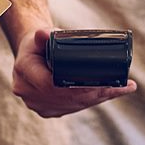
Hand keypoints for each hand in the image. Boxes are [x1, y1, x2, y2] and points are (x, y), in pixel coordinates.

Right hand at [12, 28, 136, 117]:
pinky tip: (112, 94)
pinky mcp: (47, 110)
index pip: (51, 84)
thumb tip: (44, 34)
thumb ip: (44, 35)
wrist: (30, 56)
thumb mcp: (38, 36)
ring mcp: (37, 104)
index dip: (76, 87)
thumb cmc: (37, 44)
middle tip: (118, 84)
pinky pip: (72, 107)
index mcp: (24, 72)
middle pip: (66, 97)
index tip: (98, 82)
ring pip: (72, 104)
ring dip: (96, 98)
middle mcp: (28, 92)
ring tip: (120, 88)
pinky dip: (92, 100)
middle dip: (93, 93)